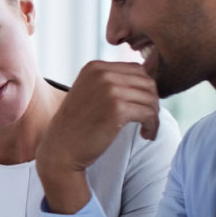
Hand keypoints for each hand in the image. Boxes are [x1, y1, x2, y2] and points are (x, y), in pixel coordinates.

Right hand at [36, 61, 158, 211]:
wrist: (61, 149)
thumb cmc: (78, 125)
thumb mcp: (90, 93)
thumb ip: (111, 82)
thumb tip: (148, 81)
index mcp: (95, 67)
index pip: (136, 70)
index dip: (144, 89)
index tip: (142, 107)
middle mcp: (102, 74)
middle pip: (147, 82)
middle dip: (152, 102)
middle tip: (148, 120)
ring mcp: (109, 90)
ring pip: (150, 97)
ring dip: (154, 115)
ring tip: (148, 129)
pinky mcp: (117, 109)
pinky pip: (149, 112)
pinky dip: (152, 125)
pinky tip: (146, 134)